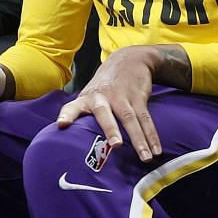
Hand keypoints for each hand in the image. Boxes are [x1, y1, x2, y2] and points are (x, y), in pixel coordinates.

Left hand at [55, 46, 164, 161]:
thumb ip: (83, 116)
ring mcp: (122, 97)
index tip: (62, 124)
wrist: (129, 60)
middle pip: (105, 114)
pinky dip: (152, 136)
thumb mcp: (90, 96)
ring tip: (145, 157)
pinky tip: (155, 150)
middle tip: (116, 145)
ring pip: (130, 119)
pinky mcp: (138, 98)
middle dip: (111, 129)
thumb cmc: (105, 87)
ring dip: (139, 139)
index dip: (67, 115)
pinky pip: (146, 119)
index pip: (73, 107)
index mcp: (87, 99)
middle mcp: (103, 97)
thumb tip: (75, 145)